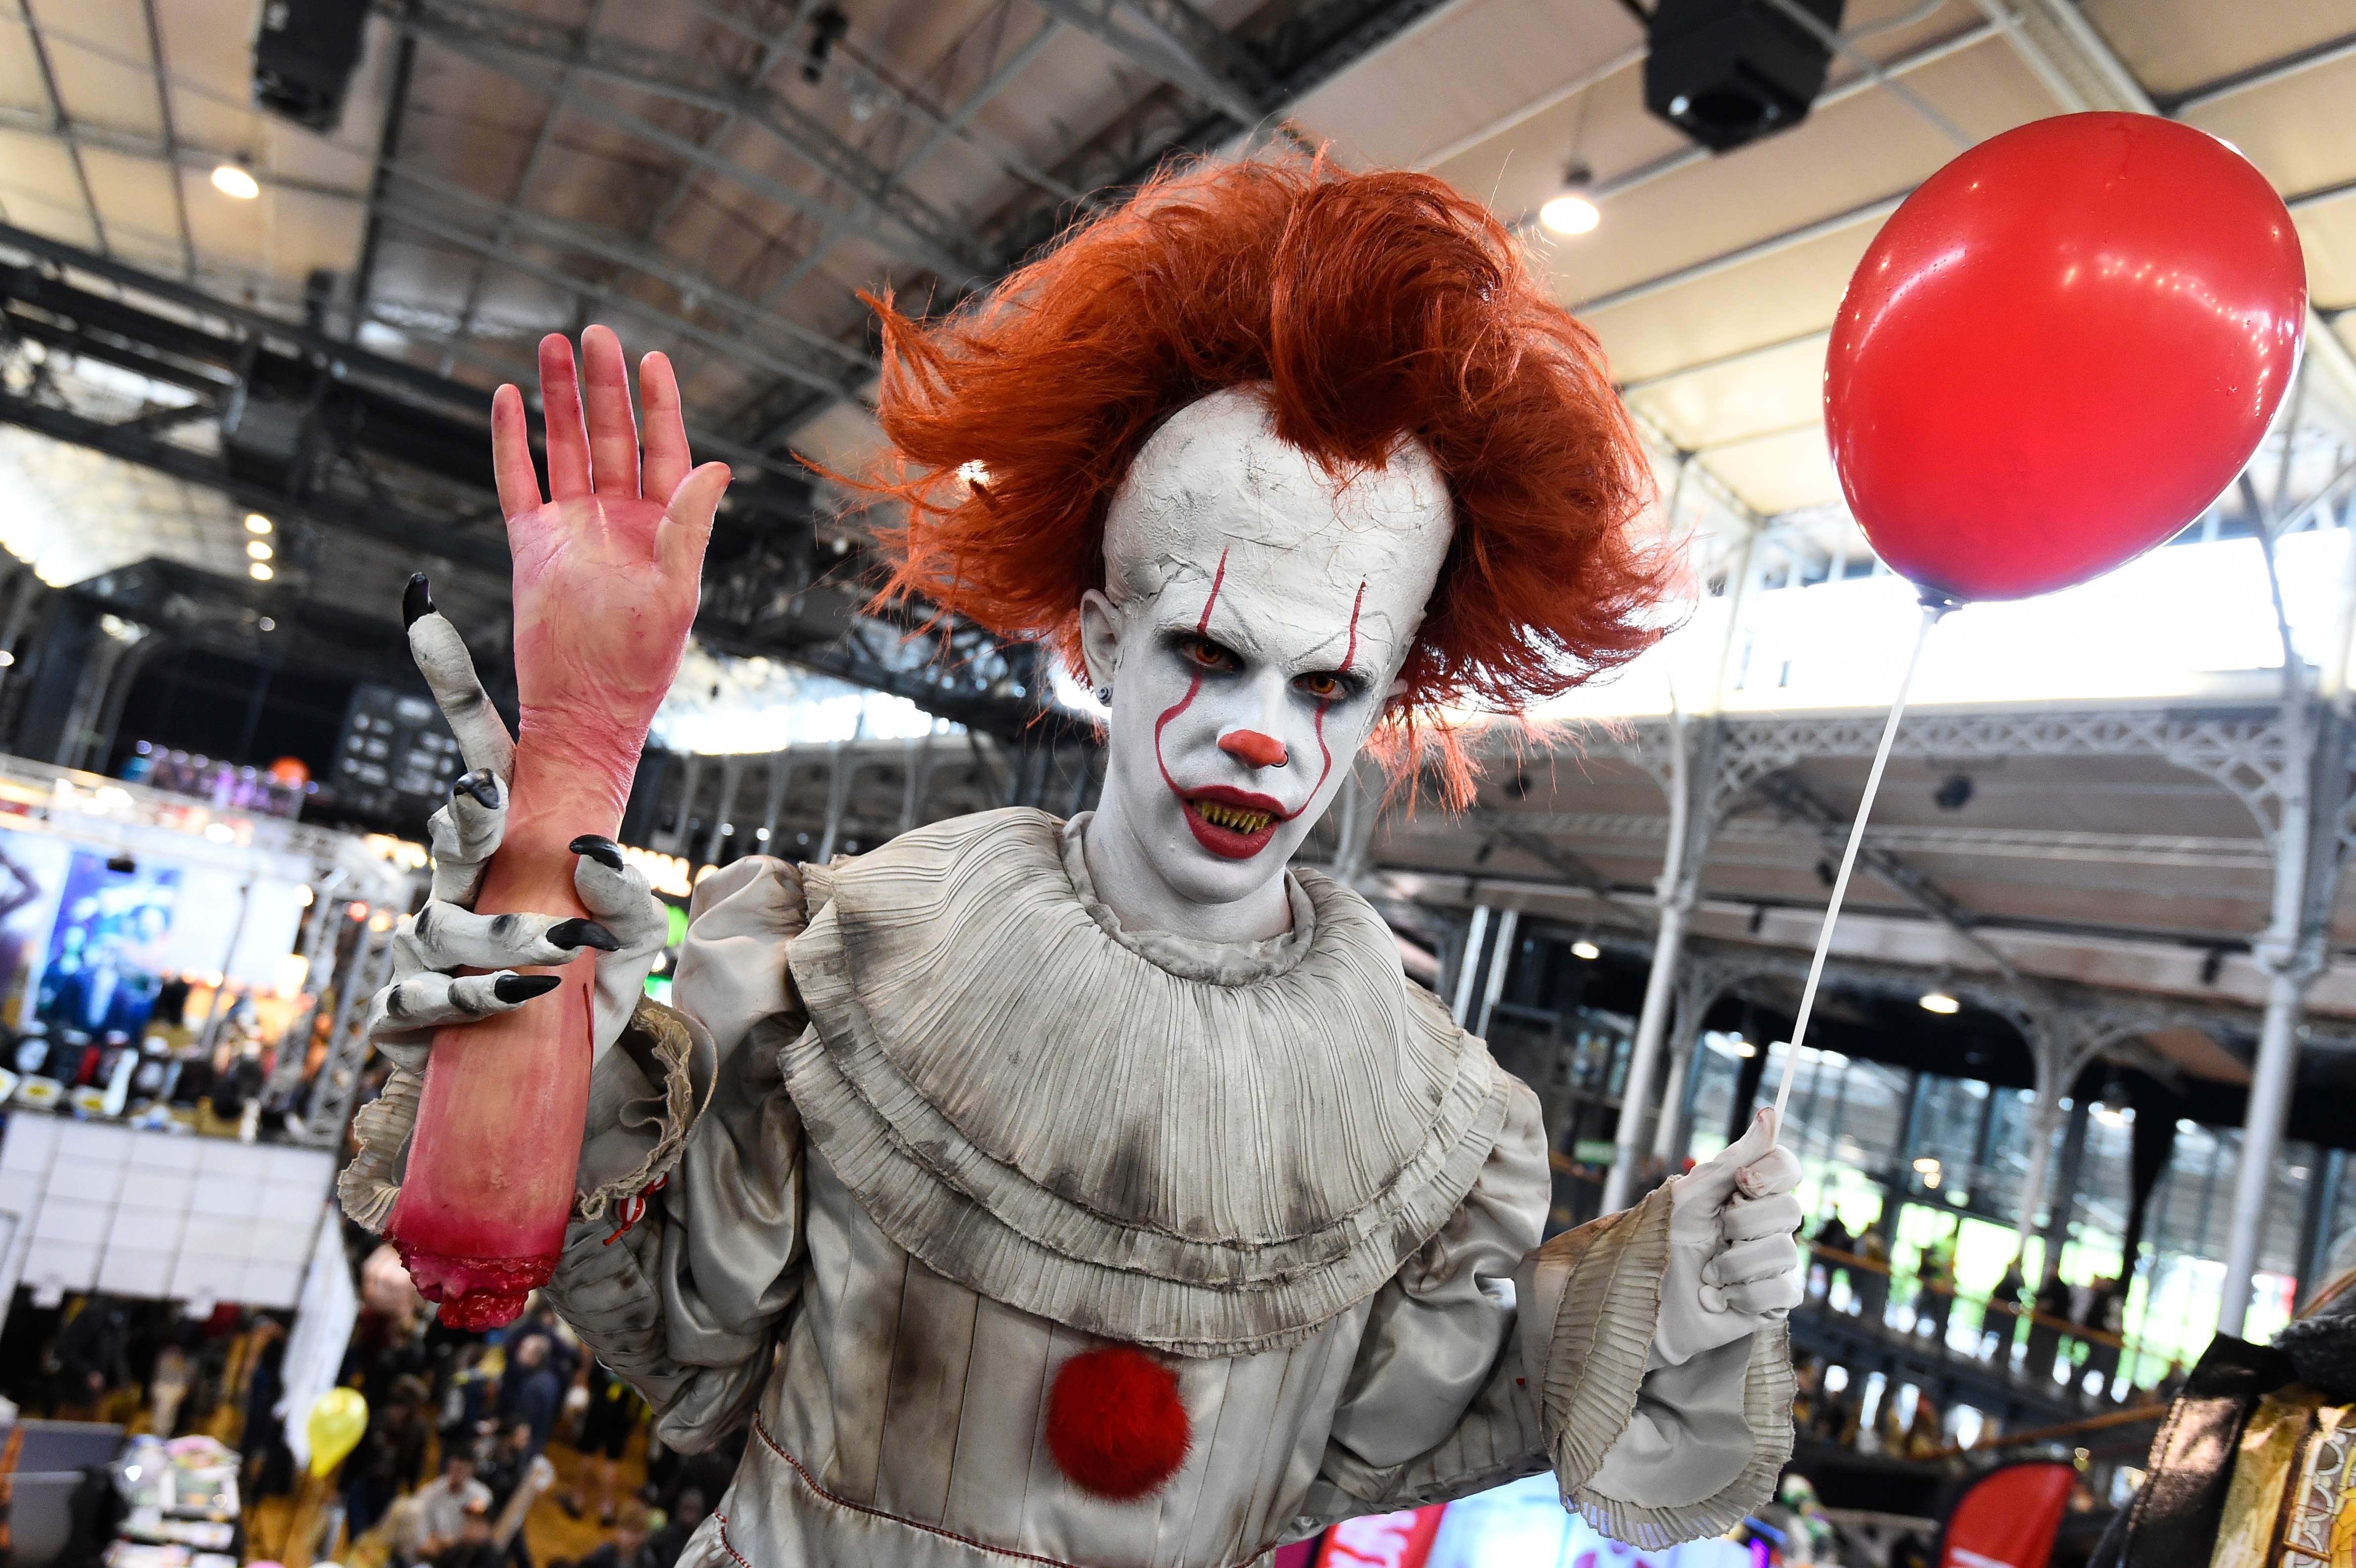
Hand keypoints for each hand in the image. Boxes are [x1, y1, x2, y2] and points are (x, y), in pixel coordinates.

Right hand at [367, 592, 667, 1070]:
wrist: (558, 1081)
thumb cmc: (587, 995)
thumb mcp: (626, 947)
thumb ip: (623, 904)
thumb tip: (591, 853)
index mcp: (509, 847)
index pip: (479, 753)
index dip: (451, 686)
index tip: (423, 609)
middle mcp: (459, 883)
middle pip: (447, 827)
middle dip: (465, 813)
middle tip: (485, 798)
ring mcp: (424, 943)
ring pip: (439, 922)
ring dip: (497, 937)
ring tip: (555, 956)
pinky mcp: (405, 1010)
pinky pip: (418, 996)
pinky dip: (469, 999)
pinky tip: (515, 1000)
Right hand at [492, 328, 728, 760]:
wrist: (583, 710)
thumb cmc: (638, 665)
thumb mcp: (676, 594)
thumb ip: (689, 528)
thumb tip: (717, 470)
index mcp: (662, 529)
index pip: (663, 450)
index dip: (659, 405)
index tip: (654, 360)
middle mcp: (617, 521)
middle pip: (609, 436)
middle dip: (604, 386)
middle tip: (597, 334)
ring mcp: (572, 529)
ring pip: (563, 448)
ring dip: (559, 399)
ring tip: (554, 346)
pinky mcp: (532, 545)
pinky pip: (518, 481)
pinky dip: (511, 441)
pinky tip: (509, 399)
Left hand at [1650, 1108, 1803, 1366]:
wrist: (1639, 1298)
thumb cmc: (1658, 1240)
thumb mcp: (1690, 1193)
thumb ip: (1733, 1158)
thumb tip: (1770, 1112)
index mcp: (1749, 1193)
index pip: (1788, 1167)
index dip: (1770, 1174)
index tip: (1739, 1185)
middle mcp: (1767, 1225)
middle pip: (1791, 1209)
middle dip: (1742, 1223)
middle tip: (1714, 1234)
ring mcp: (1773, 1264)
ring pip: (1785, 1252)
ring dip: (1733, 1264)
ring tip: (1706, 1273)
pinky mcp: (1772, 1303)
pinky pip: (1783, 1292)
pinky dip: (1743, 1295)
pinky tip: (1718, 1298)